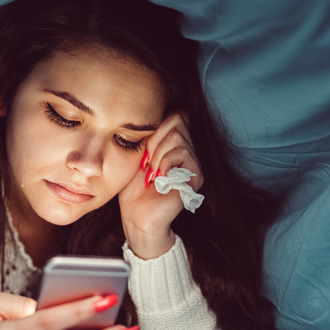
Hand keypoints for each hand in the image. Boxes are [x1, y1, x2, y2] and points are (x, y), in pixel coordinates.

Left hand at [118, 112, 202, 258]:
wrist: (137, 217)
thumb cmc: (134, 189)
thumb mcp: (138, 153)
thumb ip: (151, 134)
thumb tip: (161, 111)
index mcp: (176, 145)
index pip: (175, 115)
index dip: (156, 128)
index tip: (144, 150)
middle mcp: (189, 152)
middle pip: (177, 120)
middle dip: (155, 139)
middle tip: (147, 162)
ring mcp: (194, 165)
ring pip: (178, 137)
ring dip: (157, 154)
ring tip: (152, 172)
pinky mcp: (196, 177)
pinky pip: (182, 153)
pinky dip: (165, 163)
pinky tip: (159, 178)